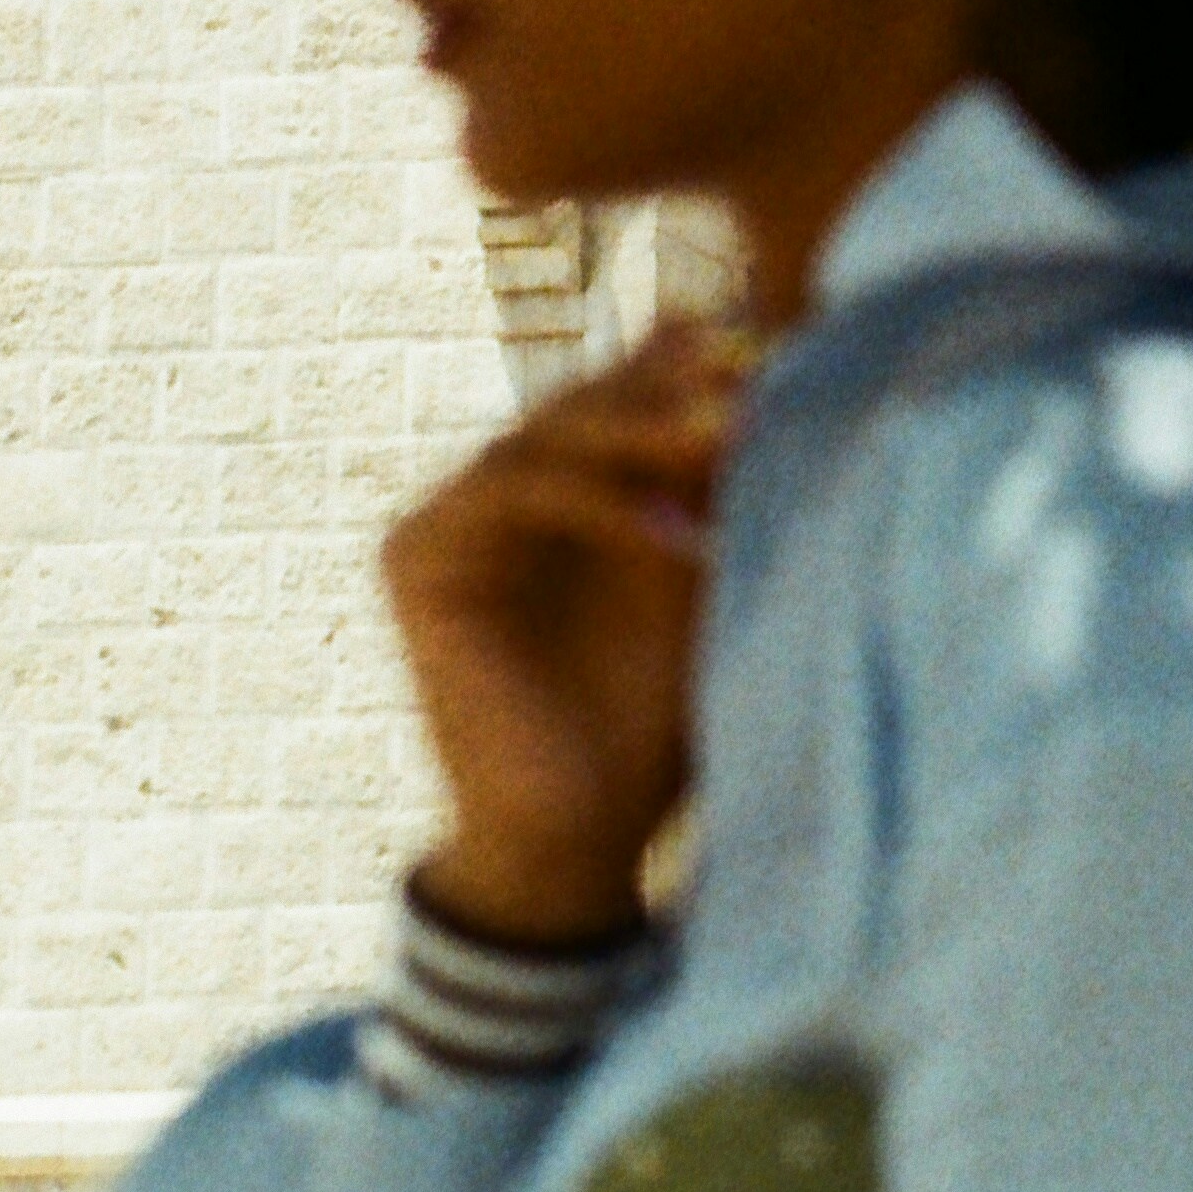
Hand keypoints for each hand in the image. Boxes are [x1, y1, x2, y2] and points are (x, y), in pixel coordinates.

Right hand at [382, 318, 743, 948]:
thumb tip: (769, 361)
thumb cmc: (655, 721)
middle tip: (756, 377)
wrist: (581, 840)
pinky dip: (596, 502)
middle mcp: (497, 491)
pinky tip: (674, 535)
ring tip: (732, 438)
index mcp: (560, 486)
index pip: (621, 394)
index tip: (778, 351)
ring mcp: (448, 518)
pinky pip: (507, 492)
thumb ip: (716, 484)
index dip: (691, 367)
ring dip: (644, 432)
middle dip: (674, 389)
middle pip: (584, 402)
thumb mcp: (704, 582)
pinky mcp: (414, 557)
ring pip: (548, 436)